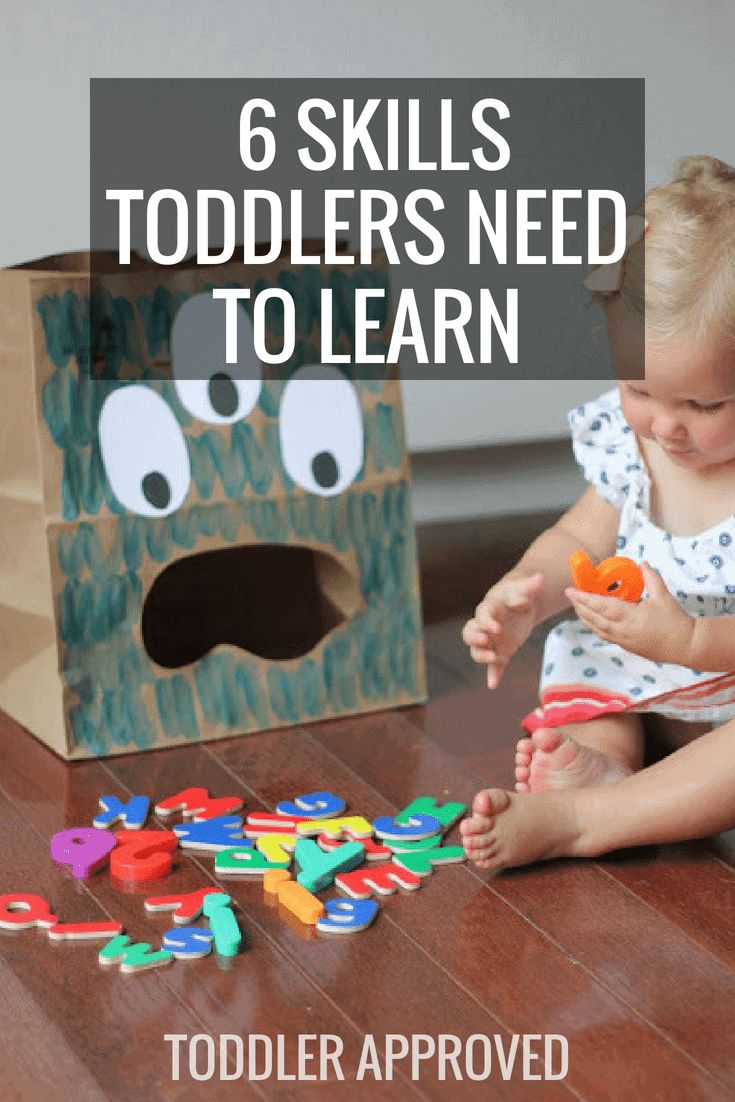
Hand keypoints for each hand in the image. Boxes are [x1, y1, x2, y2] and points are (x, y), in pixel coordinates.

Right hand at [462, 573, 544, 687]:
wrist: (520, 602)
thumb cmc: (518, 593)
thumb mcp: (524, 588)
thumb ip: (530, 585)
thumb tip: (540, 577)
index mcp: (489, 608)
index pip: (481, 615)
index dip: (486, 622)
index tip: (496, 628)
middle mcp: (484, 625)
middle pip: (469, 633)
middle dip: (475, 639)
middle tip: (486, 642)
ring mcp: (490, 640)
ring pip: (476, 650)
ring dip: (481, 656)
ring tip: (494, 659)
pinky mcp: (499, 650)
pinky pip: (493, 665)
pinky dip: (493, 674)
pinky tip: (494, 684)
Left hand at [565, 562, 695, 665]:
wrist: (686, 646)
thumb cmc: (675, 621)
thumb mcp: (663, 596)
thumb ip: (651, 578)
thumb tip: (642, 563)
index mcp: (630, 617)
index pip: (601, 606)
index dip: (584, 598)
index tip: (571, 591)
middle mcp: (623, 631)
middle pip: (594, 618)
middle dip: (580, 606)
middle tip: (571, 595)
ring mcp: (623, 640)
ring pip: (597, 629)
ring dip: (585, 617)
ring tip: (577, 606)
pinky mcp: (626, 646)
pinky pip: (604, 635)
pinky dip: (595, 626)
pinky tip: (592, 619)